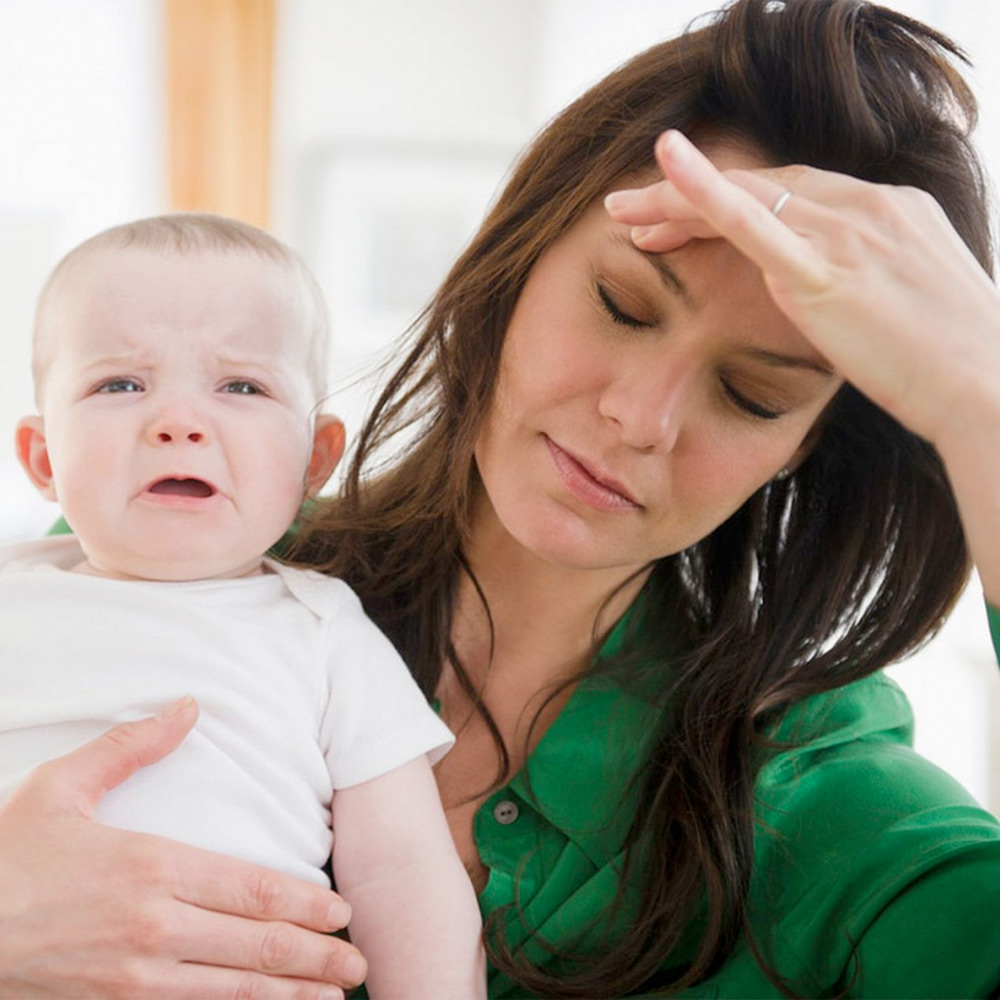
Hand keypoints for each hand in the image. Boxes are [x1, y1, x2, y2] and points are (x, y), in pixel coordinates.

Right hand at [0, 698, 365, 998]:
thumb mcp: (61, 787)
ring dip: (287, 997)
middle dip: (314, 957)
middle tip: (358, 964)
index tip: (343, 911)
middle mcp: (153, 928)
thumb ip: (132, 747)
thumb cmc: (3, 857)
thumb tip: (190, 704)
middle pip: (254, 946)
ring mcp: (132, 979)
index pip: (252, 890)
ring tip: (331, 999)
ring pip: (230, 993)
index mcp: (151, 868)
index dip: (305, 904)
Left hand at [604, 130, 999, 446]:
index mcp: (884, 212)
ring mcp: (847, 233)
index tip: (681, 218)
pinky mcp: (826, 272)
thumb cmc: (952, 361)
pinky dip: (706, 192)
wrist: (987, 387)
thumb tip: (834, 296)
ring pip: (744, 197)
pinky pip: (755, 222)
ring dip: (674, 200)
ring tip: (621, 211)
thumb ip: (865, 284)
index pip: (791, 190)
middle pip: (760, 184)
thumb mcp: (908, 305)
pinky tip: (666, 168)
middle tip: (631, 209)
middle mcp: (865, 208)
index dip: (729, 200)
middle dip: (686, 195)